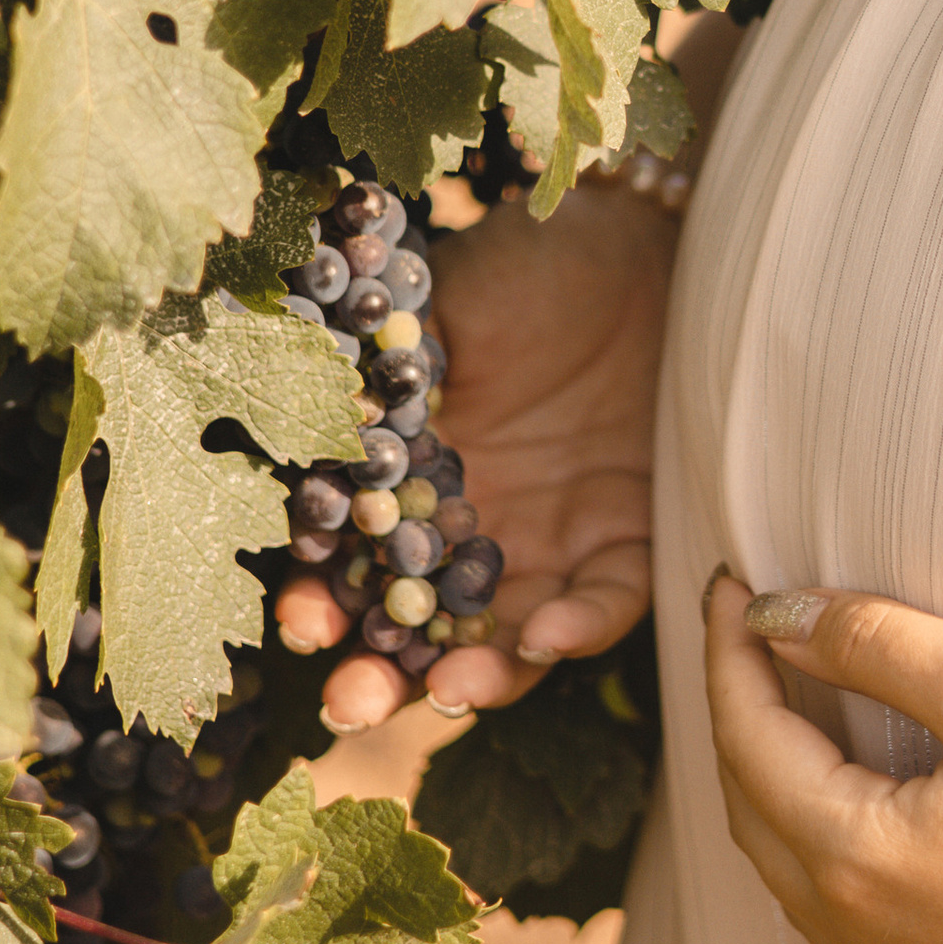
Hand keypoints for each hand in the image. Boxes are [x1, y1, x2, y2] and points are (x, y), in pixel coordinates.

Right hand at [319, 186, 676, 732]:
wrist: (641, 239)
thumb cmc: (529, 267)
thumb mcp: (441, 312)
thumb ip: (388, 378)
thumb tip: (324, 431)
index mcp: (416, 484)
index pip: (360, 565)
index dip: (326, 601)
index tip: (301, 623)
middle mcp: (478, 531)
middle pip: (424, 631)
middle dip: (384, 677)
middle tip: (353, 703)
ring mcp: (555, 542)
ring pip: (510, 640)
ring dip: (477, 677)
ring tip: (448, 689)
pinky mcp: (632, 537)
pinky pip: (607, 603)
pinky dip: (577, 628)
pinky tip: (544, 637)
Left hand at [703, 575, 942, 943]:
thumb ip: (873, 643)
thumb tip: (776, 619)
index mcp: (855, 859)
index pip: (749, 740)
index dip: (729, 654)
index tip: (729, 586)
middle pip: (757, 818)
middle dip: (743, 722)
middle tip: (752, 643)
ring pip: (800, 898)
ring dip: (780, 809)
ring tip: (795, 733)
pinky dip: (834, 925)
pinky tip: (856, 892)